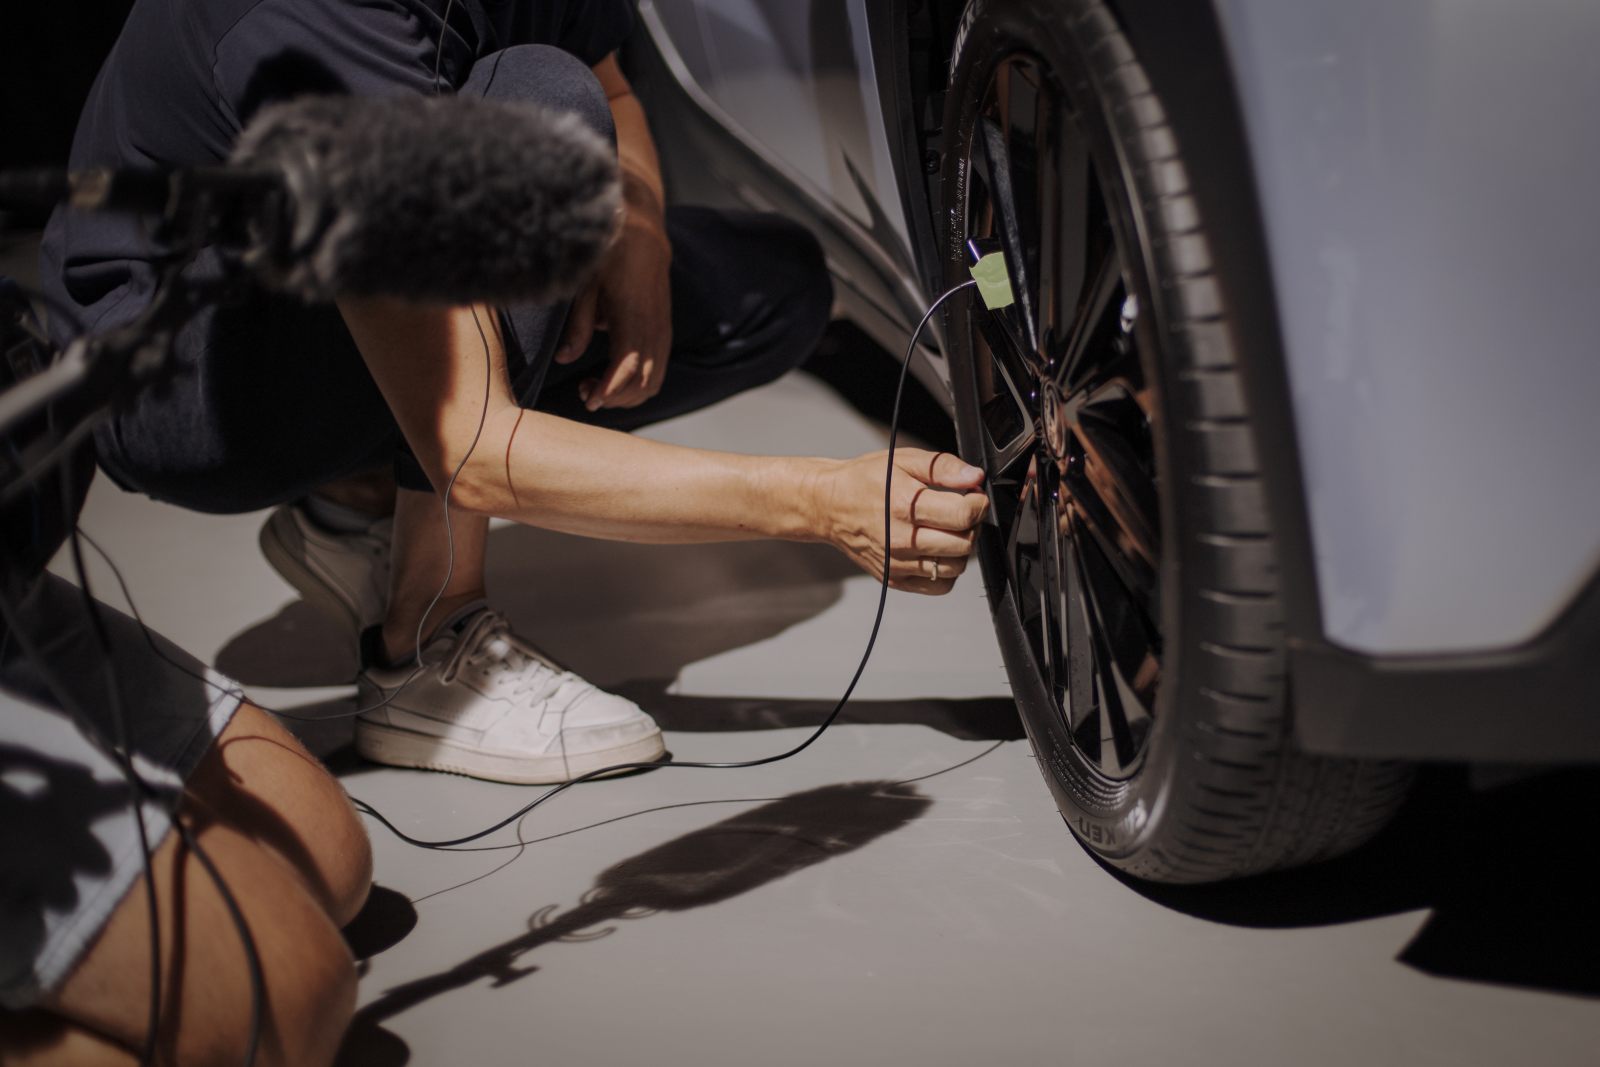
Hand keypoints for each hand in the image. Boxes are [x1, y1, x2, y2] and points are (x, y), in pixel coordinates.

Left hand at [556, 209, 672, 411]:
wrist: (643, 230)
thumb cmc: (609, 253)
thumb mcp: (585, 284)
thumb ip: (578, 325)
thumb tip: (565, 358)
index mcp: (634, 316)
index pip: (627, 367)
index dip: (610, 390)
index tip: (589, 400)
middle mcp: (654, 327)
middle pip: (643, 382)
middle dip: (615, 398)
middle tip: (585, 393)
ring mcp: (663, 330)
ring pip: (654, 380)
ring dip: (627, 395)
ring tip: (598, 387)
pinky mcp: (664, 330)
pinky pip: (659, 369)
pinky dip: (639, 384)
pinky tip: (615, 379)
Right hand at [819, 449, 988, 594]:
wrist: (829, 506)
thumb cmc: (865, 481)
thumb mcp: (904, 460)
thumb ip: (943, 467)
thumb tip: (975, 478)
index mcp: (904, 506)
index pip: (962, 515)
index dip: (978, 504)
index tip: (974, 497)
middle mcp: (901, 539)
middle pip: (963, 544)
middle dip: (971, 525)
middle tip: (961, 512)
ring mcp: (897, 563)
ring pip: (955, 567)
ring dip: (961, 549)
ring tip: (947, 531)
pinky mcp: (894, 578)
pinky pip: (938, 586)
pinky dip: (946, 570)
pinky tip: (937, 550)